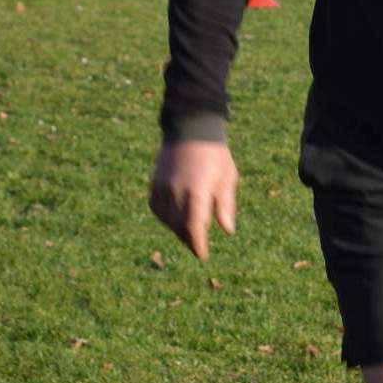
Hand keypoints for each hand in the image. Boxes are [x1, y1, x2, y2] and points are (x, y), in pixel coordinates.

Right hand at [149, 140, 238, 261]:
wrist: (192, 127)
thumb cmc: (215, 153)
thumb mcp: (227, 178)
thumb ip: (225, 205)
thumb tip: (227, 230)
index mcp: (197, 191)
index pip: (194, 227)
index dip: (197, 244)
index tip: (202, 255)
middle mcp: (177, 191)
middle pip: (180, 227)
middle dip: (189, 239)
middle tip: (197, 246)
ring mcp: (163, 186)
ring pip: (166, 219)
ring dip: (176, 230)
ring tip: (187, 234)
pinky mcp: (155, 182)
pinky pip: (156, 207)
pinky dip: (164, 217)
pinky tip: (172, 219)